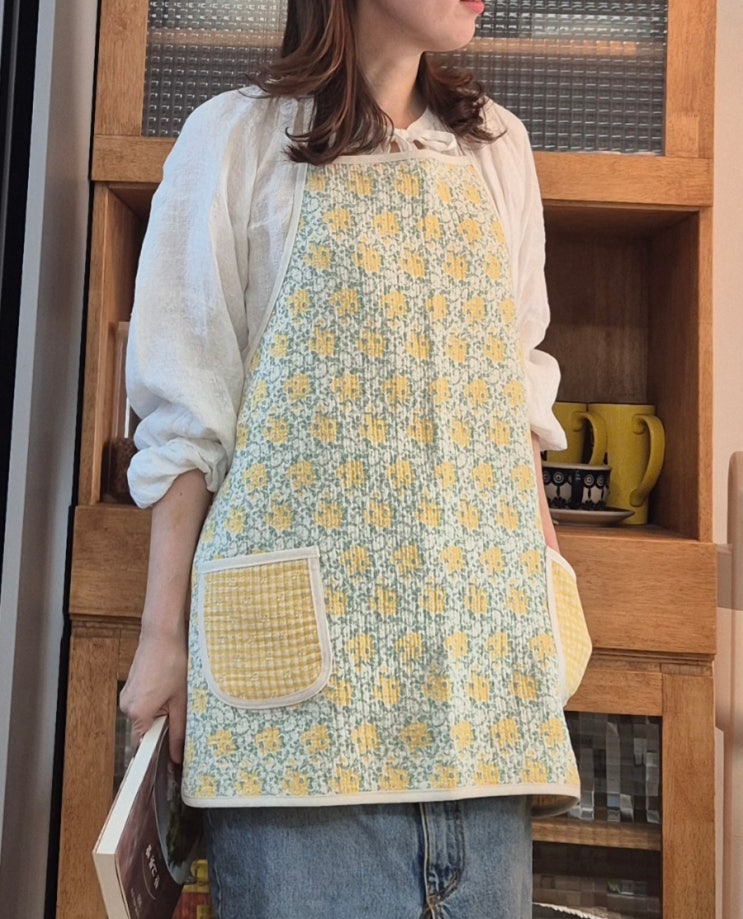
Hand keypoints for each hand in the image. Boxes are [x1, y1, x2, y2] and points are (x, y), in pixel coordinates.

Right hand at [120, 621, 187, 762]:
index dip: (155, 752)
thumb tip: (176, 757)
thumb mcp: (181, 700)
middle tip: (180, 718)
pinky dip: (154, 702)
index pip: (141, 745)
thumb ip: (178, 731)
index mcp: (138, 713)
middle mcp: (126, 706)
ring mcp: (126, 695)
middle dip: (161, 728)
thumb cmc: (173, 663)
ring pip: (144, 716)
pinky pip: (142, 703)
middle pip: (143, 730)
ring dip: (159, 713)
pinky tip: (167, 688)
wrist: (161, 634)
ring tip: (175, 697)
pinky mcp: (130, 686)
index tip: (168, 758)